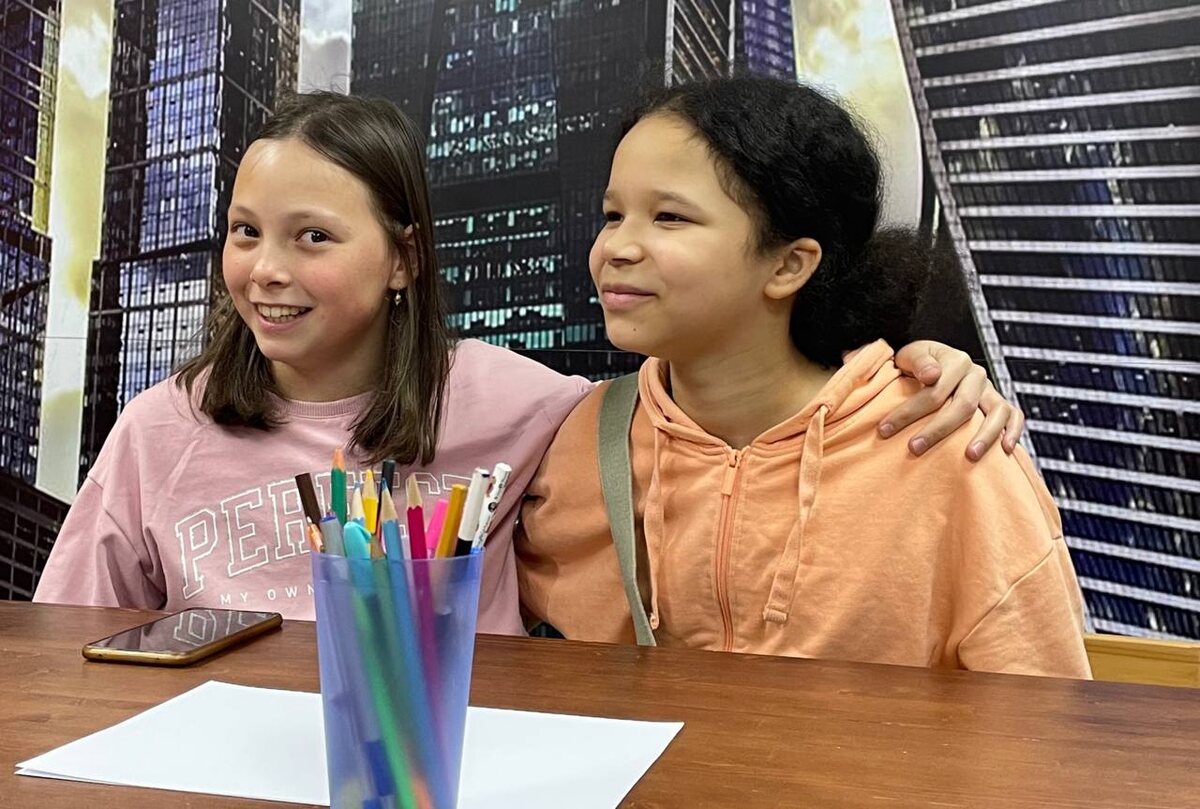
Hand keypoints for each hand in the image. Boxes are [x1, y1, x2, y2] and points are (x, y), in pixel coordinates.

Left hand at [881, 341, 1023, 460]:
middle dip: (937, 430)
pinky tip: (1005, 450)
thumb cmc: (918, 364)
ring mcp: (990, 389)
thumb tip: (933, 375)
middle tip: (914, 448)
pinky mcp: (1000, 403)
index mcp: (954, 360)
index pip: (934, 390)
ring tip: (969, 456)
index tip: (885, 429)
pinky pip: (1014, 416)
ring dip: (984, 436)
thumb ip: (919, 362)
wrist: (933, 363)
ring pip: (995, 413)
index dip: (908, 412)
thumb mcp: (911, 355)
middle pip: (962, 406)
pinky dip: (1013, 431)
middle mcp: (976, 374)